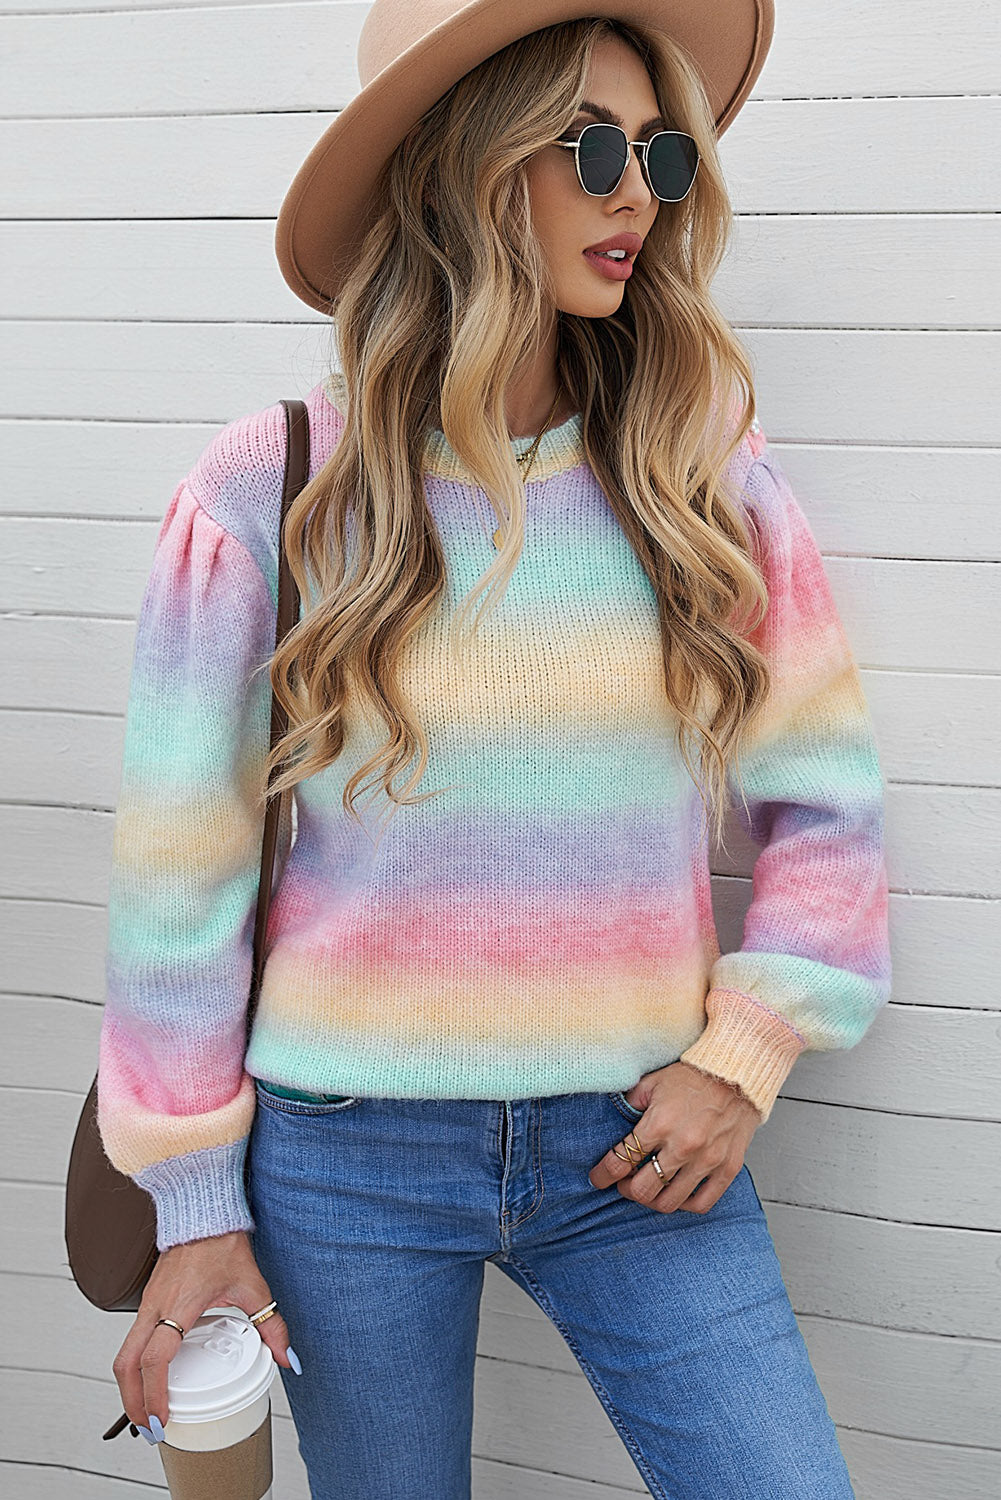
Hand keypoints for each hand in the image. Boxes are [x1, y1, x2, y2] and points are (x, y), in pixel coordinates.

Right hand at [111, 1229, 298, 1438]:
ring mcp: (147, 1304)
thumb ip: (271, 1325)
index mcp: (179, 1306)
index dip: (155, 1393)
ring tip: (148, 1413)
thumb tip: (288, 1357)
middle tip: (150, 1429)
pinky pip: (131, 1340)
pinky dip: (135, 1367)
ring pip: (123, 1354)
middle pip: (126, 1365)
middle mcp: (155, 1307)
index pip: (156, 1359)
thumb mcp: (253, 1286)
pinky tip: (152, 1380)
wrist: (202, 1214)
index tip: (162, 1419)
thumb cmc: (222, 1244)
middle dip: (133, 1403)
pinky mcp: (147, 1301)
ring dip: (130, 1388)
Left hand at [589, 1061, 761, 1214]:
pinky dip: (684, 1205)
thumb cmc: (693, 1076)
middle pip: (643, 1190)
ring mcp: (707, 1160)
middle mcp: (682, 1146)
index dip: (603, 1174)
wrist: (736, 1072)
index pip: (621, 1161)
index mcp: (659, 1124)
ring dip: (652, 1199)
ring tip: (650, 1188)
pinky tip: (677, 1194)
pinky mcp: (728, 1168)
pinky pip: (702, 1203)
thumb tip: (614, 1120)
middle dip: (627, 1189)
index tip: (598, 1178)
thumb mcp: (652, 1082)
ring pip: (669, 1202)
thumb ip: (630, 1104)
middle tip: (625, 1182)